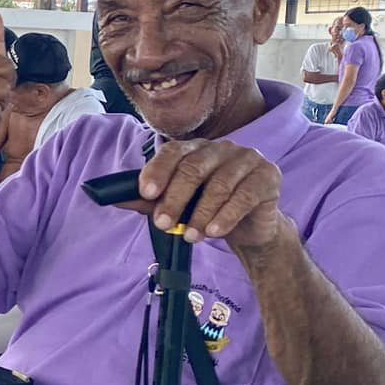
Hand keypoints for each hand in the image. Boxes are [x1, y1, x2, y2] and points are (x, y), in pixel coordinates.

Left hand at [132, 138, 285, 250]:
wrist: (250, 228)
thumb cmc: (210, 211)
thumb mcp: (178, 206)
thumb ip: (149, 201)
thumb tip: (115, 199)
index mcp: (196, 149)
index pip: (173, 152)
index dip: (158, 171)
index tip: (145, 193)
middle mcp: (222, 148)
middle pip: (193, 168)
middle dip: (175, 198)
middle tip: (163, 224)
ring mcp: (247, 159)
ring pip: (219, 184)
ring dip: (201, 214)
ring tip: (190, 236)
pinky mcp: (268, 176)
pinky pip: (244, 196)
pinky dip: (226, 216)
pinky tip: (214, 232)